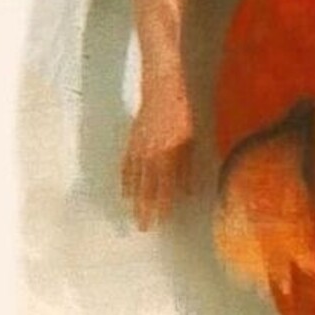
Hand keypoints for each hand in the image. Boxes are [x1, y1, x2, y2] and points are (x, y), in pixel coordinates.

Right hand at [121, 80, 193, 229]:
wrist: (160, 88)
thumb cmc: (180, 112)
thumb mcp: (190, 139)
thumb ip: (187, 167)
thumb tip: (187, 192)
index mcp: (168, 154)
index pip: (164, 186)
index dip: (162, 205)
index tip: (161, 221)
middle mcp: (151, 154)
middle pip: (146, 188)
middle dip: (145, 209)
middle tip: (143, 227)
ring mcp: (138, 148)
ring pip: (134, 180)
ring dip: (134, 199)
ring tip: (132, 215)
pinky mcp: (131, 141)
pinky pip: (125, 165)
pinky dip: (125, 180)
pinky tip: (124, 192)